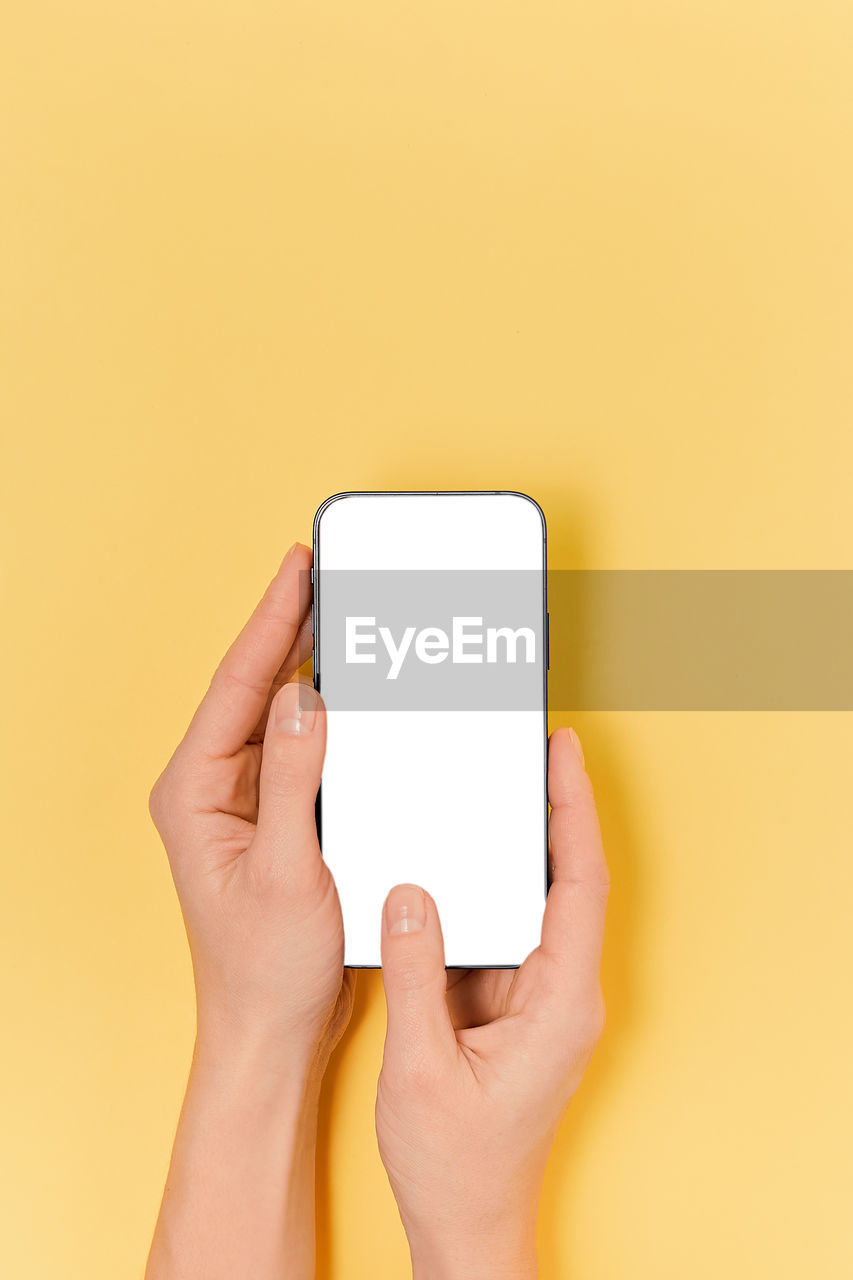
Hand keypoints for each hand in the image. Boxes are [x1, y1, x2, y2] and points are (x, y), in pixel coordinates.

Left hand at [146, 543, 352, 1279]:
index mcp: (196, 792)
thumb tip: (306, 699)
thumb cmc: (265, 967)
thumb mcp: (283, 871)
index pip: (237, 686)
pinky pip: (305, 747)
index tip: (298, 570)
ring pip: (281, 712)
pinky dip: (332, 713)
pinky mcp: (280, 816)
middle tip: (326, 575)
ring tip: (344, 615)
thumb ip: (293, 781)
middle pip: (256, 687)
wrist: (275, 1028)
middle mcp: (215, 787)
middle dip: (290, 628)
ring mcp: (247, 800)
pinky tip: (358, 692)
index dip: (271, 622)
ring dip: (312, 665)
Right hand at [375, 728, 607, 1279]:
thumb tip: (409, 892)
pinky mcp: (510, 1006)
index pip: (579, 886)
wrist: (467, 1226)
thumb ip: (417, 974)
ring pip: (530, 903)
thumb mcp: (422, 1067)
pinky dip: (479, 892)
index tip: (564, 753)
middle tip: (528, 744)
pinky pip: (498, 931)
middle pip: (564, 881)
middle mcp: (562, 993)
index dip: (574, 812)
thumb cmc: (456, 1165)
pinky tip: (450, 860)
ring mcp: (537, 998)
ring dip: (513, 847)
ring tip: (488, 784)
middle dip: (552, 810)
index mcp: (561, 1003)